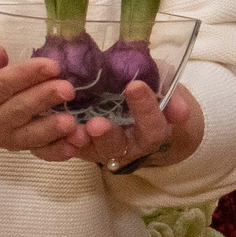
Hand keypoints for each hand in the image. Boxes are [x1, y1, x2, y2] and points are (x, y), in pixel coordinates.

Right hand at [0, 43, 108, 157]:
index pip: (0, 85)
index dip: (26, 76)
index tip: (51, 65)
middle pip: (17, 110)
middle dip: (44, 100)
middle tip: (68, 89)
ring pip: (27, 135)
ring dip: (51, 130)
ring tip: (73, 123)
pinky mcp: (10, 144)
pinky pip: (33, 150)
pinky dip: (53, 151)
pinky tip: (73, 147)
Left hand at [68, 80, 204, 172]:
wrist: (134, 103)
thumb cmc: (152, 91)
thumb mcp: (165, 86)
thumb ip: (172, 95)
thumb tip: (180, 112)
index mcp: (153, 131)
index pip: (153, 127)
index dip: (146, 110)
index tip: (135, 86)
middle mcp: (129, 146)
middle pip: (119, 146)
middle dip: (108, 135)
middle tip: (96, 123)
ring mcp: (104, 148)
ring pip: (93, 150)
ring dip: (82, 141)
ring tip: (72, 129)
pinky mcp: (83, 146)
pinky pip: (72, 148)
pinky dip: (63, 141)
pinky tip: (54, 127)